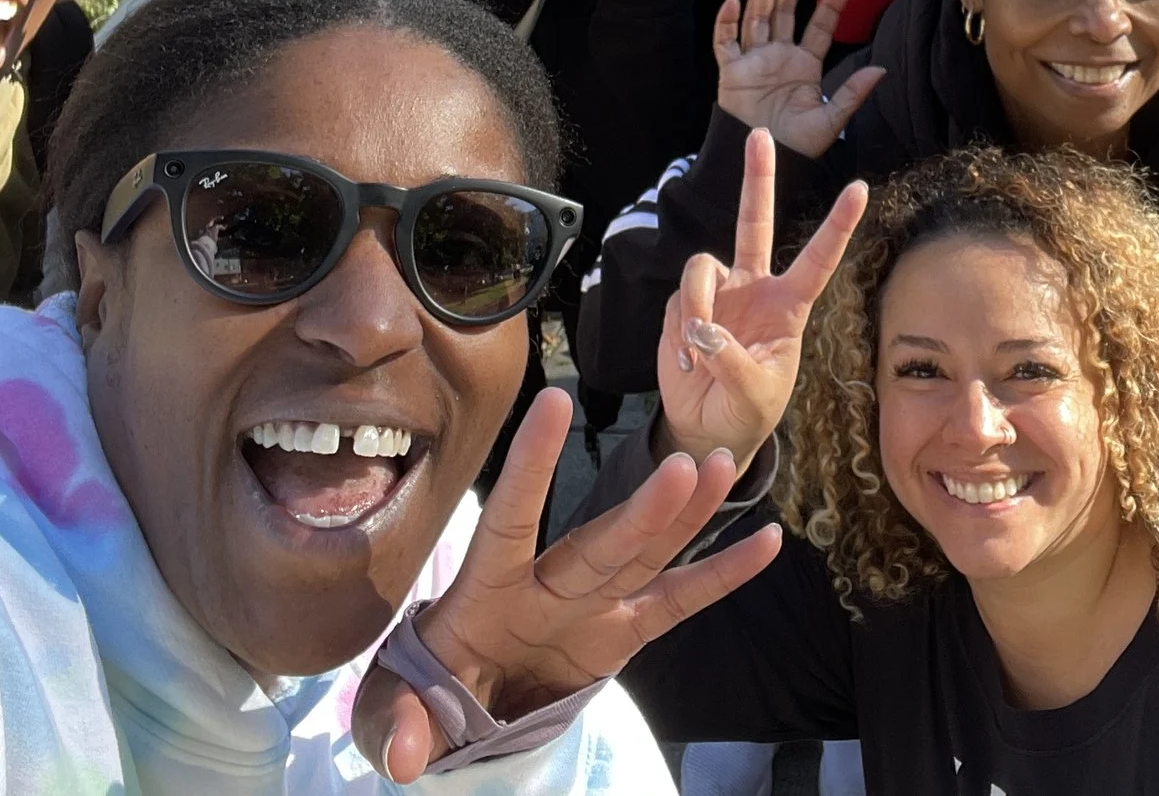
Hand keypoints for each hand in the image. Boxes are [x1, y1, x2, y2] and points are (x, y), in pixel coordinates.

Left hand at [350, 388, 780, 779]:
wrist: (457, 708)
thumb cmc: (421, 693)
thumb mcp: (394, 707)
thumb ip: (399, 722)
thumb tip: (400, 758)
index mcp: (488, 590)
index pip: (511, 518)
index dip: (531, 466)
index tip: (555, 401)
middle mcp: (547, 586)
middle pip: (599, 546)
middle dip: (641, 513)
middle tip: (686, 465)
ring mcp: (588, 607)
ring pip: (644, 556)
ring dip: (685, 516)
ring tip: (725, 465)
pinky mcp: (618, 636)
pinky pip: (677, 603)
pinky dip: (720, 575)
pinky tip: (765, 544)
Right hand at [659, 127, 868, 464]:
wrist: (707, 428)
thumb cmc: (747, 410)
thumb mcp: (755, 392)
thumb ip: (734, 360)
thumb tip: (705, 328)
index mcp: (787, 305)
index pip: (818, 258)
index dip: (838, 225)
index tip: (860, 189)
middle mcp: (753, 288)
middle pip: (753, 223)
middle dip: (757, 179)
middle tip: (762, 134)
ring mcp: (718, 293)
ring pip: (701, 267)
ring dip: (697, 305)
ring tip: (698, 348)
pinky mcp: (684, 306)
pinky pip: (677, 302)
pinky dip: (680, 332)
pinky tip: (688, 361)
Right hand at [712, 0, 885, 159]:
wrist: (765, 161)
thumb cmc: (797, 144)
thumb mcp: (831, 120)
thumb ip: (852, 93)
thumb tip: (881, 69)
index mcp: (805, 64)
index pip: (819, 27)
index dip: (831, 5)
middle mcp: (779, 54)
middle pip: (784, 10)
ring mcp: (754, 59)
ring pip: (757, 16)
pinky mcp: (731, 70)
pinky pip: (726, 40)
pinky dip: (727, 19)